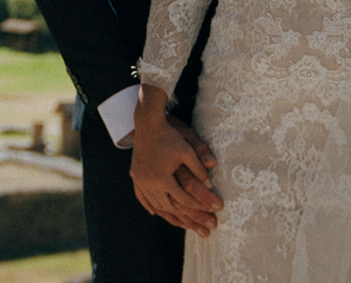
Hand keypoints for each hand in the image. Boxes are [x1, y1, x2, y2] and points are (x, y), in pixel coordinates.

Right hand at [130, 90, 222, 235]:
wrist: (147, 123)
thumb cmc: (170, 135)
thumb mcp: (187, 149)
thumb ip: (198, 166)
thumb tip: (210, 183)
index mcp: (163, 178)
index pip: (184, 199)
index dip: (200, 206)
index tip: (213, 211)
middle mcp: (150, 184)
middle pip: (171, 207)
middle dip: (190, 218)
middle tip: (205, 228)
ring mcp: (141, 181)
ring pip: (156, 205)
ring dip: (170, 216)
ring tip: (183, 225)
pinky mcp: (136, 176)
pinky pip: (142, 197)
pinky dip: (149, 205)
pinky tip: (155, 212)